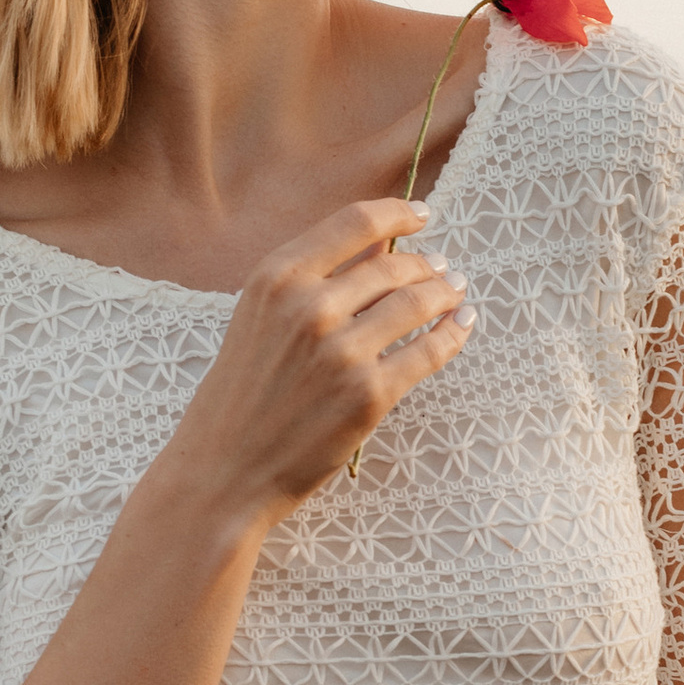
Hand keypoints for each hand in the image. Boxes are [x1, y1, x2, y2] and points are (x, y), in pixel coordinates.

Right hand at [177, 198, 472, 514]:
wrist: (221, 471)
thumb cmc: (239, 396)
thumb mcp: (259, 319)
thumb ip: (311, 281)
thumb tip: (379, 250)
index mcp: (276, 278)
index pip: (354, 223)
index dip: (398, 213)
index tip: (423, 215)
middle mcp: (309, 307)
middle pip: (394, 266)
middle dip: (427, 265)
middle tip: (443, 270)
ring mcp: (341, 352)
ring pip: (417, 304)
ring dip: (445, 294)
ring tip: (455, 293)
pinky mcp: (368, 395)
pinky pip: (428, 352)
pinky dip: (453, 334)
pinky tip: (462, 325)